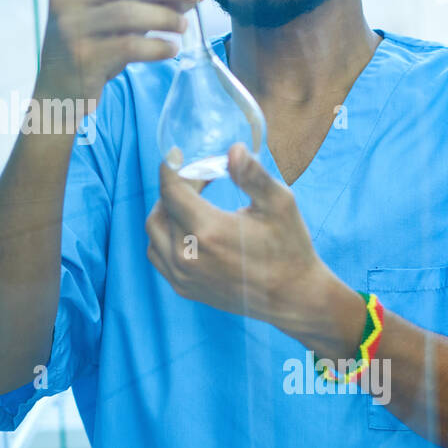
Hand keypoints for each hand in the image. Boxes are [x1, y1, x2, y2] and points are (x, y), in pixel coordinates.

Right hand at [36, 0, 209, 107]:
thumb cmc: (93, 47)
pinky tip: (170, 49)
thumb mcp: (115, 16)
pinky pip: (129, 46)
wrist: (59, 92)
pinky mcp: (81, 57)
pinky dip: (156, 47)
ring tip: (183, 27)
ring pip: (129, 13)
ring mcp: (70, 27)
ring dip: (165, 18)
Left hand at [145, 143, 351, 342]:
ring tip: (192, 201)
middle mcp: (187, 256)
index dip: (172, 168)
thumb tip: (234, 149)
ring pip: (154, 232)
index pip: (171, 190)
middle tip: (200, 179)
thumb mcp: (279, 204)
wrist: (293, 298)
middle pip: (162, 209)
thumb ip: (253, 175)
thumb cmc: (289, 247)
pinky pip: (158, 255)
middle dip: (176, 188)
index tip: (178, 155)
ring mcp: (183, 275)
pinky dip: (164, 236)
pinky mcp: (184, 288)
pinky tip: (187, 228)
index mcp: (208, 231)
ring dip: (166, 211)